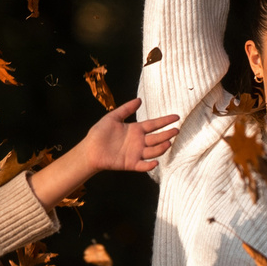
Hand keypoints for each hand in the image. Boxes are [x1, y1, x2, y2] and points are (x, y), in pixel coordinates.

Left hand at [26, 99, 181, 203]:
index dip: (165, 121)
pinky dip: (149, 165)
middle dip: (167, 134)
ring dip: (161, 148)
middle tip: (176, 130)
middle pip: (157, 137)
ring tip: (168, 143)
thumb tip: (139, 100)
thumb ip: (126, 109)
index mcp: (136, 130)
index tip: (176, 117)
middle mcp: (138, 141)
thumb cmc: (99, 133)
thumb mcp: (113, 117)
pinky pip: (142, 165)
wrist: (90, 149)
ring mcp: (136, 153)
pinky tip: (155, 162)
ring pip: (153, 151)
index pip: (154, 124)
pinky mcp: (130, 163)